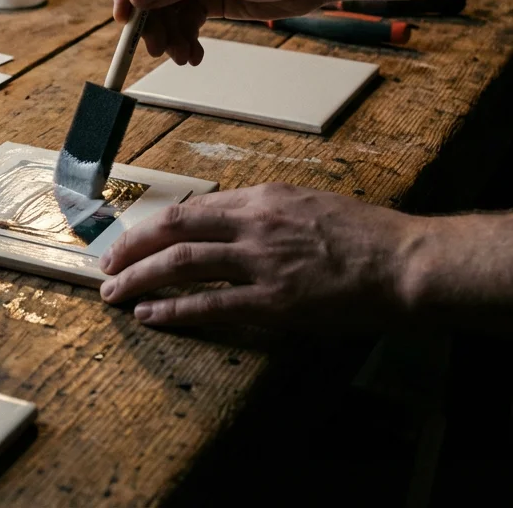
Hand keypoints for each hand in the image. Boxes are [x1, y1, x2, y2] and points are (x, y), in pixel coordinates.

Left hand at [97, 182, 420, 327]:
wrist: (405, 262)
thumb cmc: (365, 236)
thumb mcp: (309, 205)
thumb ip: (265, 213)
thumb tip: (227, 224)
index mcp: (263, 198)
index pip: (192, 209)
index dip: (154, 226)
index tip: (133, 240)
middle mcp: (255, 224)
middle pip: (174, 230)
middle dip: (132, 249)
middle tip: (107, 266)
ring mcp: (262, 263)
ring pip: (182, 264)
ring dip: (140, 278)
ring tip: (114, 293)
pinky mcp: (274, 302)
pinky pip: (210, 305)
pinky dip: (174, 309)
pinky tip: (150, 314)